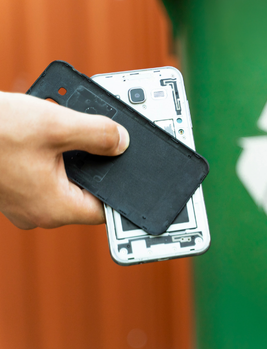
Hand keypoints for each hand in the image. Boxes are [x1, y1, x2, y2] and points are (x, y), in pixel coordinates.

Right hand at [0, 92, 129, 228]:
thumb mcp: (56, 125)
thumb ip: (97, 134)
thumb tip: (122, 142)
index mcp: (53, 208)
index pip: (106, 210)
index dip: (124, 192)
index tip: (137, 177)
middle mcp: (39, 211)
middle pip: (88, 191)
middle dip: (99, 164)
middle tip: (111, 140)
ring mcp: (24, 199)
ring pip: (67, 179)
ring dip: (76, 155)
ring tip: (79, 131)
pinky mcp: (14, 185)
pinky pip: (48, 172)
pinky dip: (57, 153)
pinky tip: (57, 131)